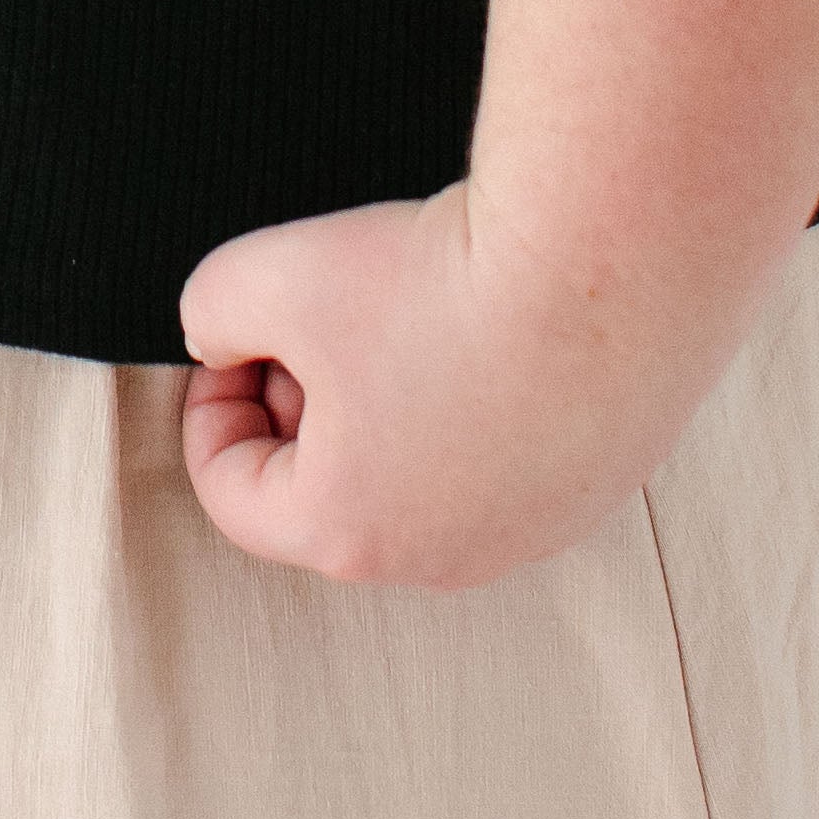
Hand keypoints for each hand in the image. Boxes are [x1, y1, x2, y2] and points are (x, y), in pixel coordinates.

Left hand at [176, 179, 743, 591]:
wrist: (608, 260)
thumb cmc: (436, 281)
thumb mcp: (268, 273)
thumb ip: (210, 309)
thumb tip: (225, 337)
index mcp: (347, 532)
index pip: (232, 493)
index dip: (214, 400)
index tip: (242, 333)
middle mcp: (441, 558)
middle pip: (329, 485)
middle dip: (308, 397)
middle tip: (330, 314)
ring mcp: (529, 530)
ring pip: (418, 470)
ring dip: (393, 396)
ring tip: (415, 308)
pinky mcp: (594, 485)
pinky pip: (503, 450)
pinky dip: (477, 392)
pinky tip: (491, 320)